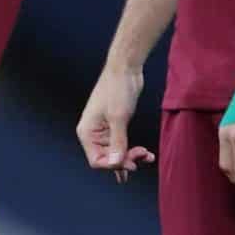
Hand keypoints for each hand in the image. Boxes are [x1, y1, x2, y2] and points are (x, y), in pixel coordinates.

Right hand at [77, 65, 155, 182]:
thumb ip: (117, 143)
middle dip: (125, 160)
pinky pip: (121, 145)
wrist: (125, 68)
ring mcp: (103, 131)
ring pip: (116, 154)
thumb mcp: (118, 118)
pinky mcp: (114, 126)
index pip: (97, 161)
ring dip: (131, 157)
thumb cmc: (117, 89)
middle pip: (107, 159)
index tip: (132, 162)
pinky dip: (131, 151)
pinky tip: (143, 156)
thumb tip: (115, 164)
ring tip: (147, 155)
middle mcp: (92, 134)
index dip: (114, 165)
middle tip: (143, 156)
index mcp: (87, 132)